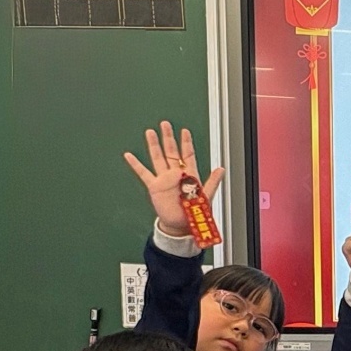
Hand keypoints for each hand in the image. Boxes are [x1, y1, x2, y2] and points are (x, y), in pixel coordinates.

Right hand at [124, 121, 223, 238]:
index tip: (185, 131)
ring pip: (158, 157)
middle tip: (165, 124)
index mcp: (189, 175)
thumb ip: (213, 181)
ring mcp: (164, 179)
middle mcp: (175, 174)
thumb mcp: (206, 196)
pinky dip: (136, 164)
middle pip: (171, 151)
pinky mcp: (154, 187)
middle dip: (168, 137)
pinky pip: (143, 173)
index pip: (187, 154)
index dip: (186, 143)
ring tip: (150, 132)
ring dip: (154, 145)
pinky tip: (129, 155)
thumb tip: (221, 169)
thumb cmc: (194, 213)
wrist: (181, 226)